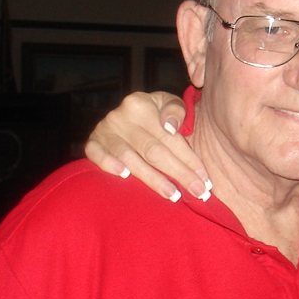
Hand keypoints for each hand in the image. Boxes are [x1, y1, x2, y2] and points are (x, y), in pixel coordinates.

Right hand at [83, 91, 209, 201]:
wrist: (124, 113)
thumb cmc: (153, 112)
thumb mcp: (168, 102)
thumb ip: (176, 110)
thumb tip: (170, 127)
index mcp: (142, 104)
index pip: (170, 137)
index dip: (190, 159)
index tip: (205, 179)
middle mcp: (121, 116)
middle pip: (154, 151)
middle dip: (179, 174)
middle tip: (198, 192)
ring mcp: (104, 130)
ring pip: (130, 158)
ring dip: (152, 179)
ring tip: (173, 195)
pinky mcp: (92, 142)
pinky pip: (96, 155)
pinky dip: (108, 164)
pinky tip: (124, 176)